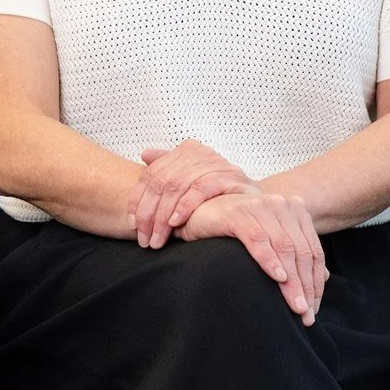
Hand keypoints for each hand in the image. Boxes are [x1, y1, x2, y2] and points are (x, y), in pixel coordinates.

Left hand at [129, 139, 253, 248]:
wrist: (257, 206)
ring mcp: (217, 163)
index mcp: (187, 151)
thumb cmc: (220, 197)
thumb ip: (167, 170)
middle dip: (149, 213)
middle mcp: (201, 152)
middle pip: (162, 181)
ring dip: (163, 216)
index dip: (137, 200)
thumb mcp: (190, 184)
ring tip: (158, 238)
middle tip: (144, 238)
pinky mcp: (231, 177)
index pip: (152, 174)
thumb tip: (145, 154)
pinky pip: (201, 188)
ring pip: (178, 186)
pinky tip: (176, 223)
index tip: (132, 225)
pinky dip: (186, 206)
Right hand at [177, 189, 328, 325]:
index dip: (316, 282)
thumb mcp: (270, 238)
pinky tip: (278, 278)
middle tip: (306, 315)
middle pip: (301, 252)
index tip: (314, 309)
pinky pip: (258, 239)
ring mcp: (260, 207)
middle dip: (306, 287)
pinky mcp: (238, 214)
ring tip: (296, 306)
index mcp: (293, 211)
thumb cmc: (235, 228)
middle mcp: (280, 205)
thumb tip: (324, 277)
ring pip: (284, 248)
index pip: (312, 251)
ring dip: (292, 281)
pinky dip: (269, 260)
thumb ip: (294, 253)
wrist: (200, 210)